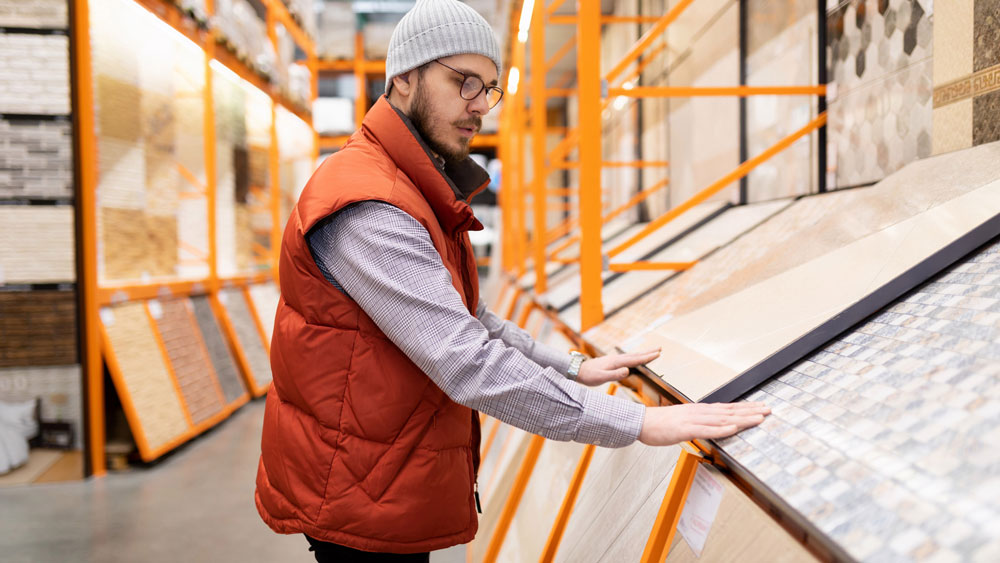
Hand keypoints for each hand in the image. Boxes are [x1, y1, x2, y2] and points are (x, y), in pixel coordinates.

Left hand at [575, 348, 660, 385]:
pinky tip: (636, 358)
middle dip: (648, 352)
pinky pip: (627, 358)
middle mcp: (616, 358)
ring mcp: (614, 359)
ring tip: (652, 351)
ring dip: (643, 353)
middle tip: (660, 348)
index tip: (657, 354)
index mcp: (616, 362)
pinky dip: (635, 357)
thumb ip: (614, 375)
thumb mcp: (601, 377)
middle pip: (635, 355)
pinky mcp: (612, 361)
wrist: (578, 370)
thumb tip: (628, 370)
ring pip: (632, 355)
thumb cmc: (589, 375)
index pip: (634, 360)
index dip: (647, 357)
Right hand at [638, 402, 769, 445]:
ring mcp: (693, 419)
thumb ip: (698, 423)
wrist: (639, 422)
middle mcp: (699, 412)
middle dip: (751, 411)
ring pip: (723, 419)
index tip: (760, 408)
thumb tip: (711, 427)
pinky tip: (734, 428)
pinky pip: (707, 429)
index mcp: (699, 411)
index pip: (727, 408)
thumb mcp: (682, 422)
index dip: (745, 408)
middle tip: (769, 410)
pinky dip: (722, 428)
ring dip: (742, 418)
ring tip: (759, 418)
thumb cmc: (659, 424)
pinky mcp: (685, 429)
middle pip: (729, 411)